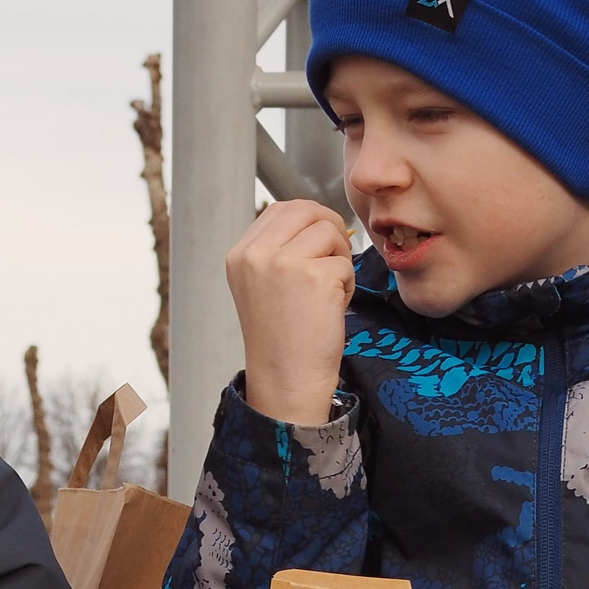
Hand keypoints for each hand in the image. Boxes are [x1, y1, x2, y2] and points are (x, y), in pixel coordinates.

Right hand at [226, 199, 354, 425]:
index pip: (280, 208)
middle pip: (307, 210)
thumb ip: (279, 250)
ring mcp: (283, 264)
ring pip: (330, 233)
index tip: (320, 241)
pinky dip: (348, 285)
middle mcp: (256, 255)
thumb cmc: (282, 338)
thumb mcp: (262, 285)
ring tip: (329, 292)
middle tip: (335, 259)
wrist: (286, 379)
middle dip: (330, 229)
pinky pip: (346, 263)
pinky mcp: (314, 277)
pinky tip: (332, 309)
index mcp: (240, 255)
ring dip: (340, 260)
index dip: (309, 219)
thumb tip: (321, 220)